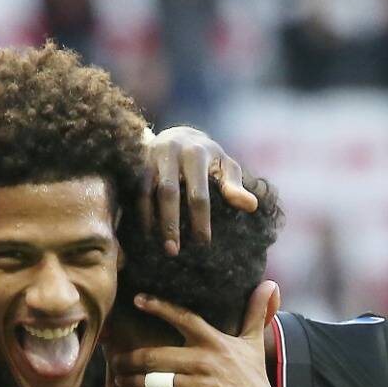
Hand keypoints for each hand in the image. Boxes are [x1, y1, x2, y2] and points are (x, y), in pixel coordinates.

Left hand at [111, 283, 293, 386]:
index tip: (138, 300)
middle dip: (130, 358)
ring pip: (154, 379)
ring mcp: (198, 384)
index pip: (184, 318)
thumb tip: (269, 284)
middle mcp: (204, 360)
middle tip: (116, 360)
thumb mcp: (254, 342)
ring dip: (131, 379)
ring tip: (120, 378)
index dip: (160, 307)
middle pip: (156, 354)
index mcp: (214, 341)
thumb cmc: (254, 377)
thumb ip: (256, 312)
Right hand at [139, 126, 259, 254]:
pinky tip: (146, 233)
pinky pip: (135, 191)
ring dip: (152, 221)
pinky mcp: (137, 164)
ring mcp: (151, 157)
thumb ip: (234, 186)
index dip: (200, 219)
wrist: (178, 135)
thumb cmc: (208, 158)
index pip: (198, 192)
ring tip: (159, 246)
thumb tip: (252, 206)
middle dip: (170, 223)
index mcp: (196, 153)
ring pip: (147, 192)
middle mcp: (171, 152)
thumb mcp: (225, 166)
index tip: (203, 243)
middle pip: (168, 192)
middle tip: (174, 251)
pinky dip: (140, 213)